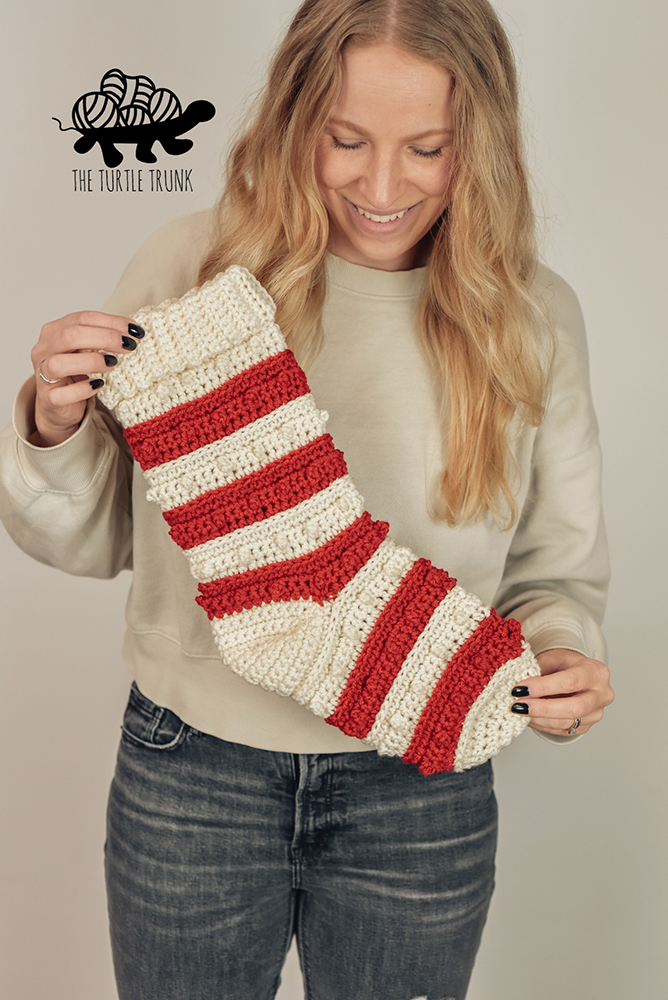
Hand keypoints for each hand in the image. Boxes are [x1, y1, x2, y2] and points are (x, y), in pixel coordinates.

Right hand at [30, 312, 143, 446]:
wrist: (59, 405)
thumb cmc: (75, 374)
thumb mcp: (87, 351)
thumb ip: (102, 339)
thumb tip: (132, 332)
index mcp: (54, 332)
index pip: (81, 319)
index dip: (110, 322)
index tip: (134, 330)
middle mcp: (44, 350)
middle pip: (69, 336)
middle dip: (104, 338)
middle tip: (128, 345)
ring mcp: (42, 375)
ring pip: (59, 364)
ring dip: (90, 361)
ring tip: (113, 364)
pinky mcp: (48, 399)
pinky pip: (62, 394)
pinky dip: (82, 389)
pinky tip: (99, 384)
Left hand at [511, 648, 613, 735]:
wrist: (575, 675)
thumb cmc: (564, 665)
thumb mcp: (552, 658)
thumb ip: (538, 669)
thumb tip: (519, 683)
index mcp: (596, 672)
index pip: (570, 682)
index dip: (543, 687)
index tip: (519, 688)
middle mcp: (602, 695)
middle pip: (574, 707)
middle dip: (542, 708)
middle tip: (518, 705)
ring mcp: (596, 714)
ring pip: (566, 723)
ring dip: (538, 718)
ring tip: (518, 711)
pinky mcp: (585, 727)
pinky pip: (561, 730)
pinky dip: (541, 724)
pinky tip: (528, 717)